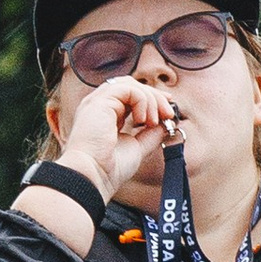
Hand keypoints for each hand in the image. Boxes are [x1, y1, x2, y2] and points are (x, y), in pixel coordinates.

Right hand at [52, 76, 179, 203]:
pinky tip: (143, 120)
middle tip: (168, 114)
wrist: (92, 176)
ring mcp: (97, 102)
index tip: (167, 111)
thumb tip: (166, 124)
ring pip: (130, 85)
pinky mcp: (99, 102)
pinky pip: (127, 89)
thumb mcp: (137, 148)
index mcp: (106, 115)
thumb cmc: (108, 168)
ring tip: (154, 121)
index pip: (130, 96)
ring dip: (150, 99)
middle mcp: (100, 106)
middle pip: (131, 86)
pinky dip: (142, 100)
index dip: (151, 99)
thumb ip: (151, 134)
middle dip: (154, 97)